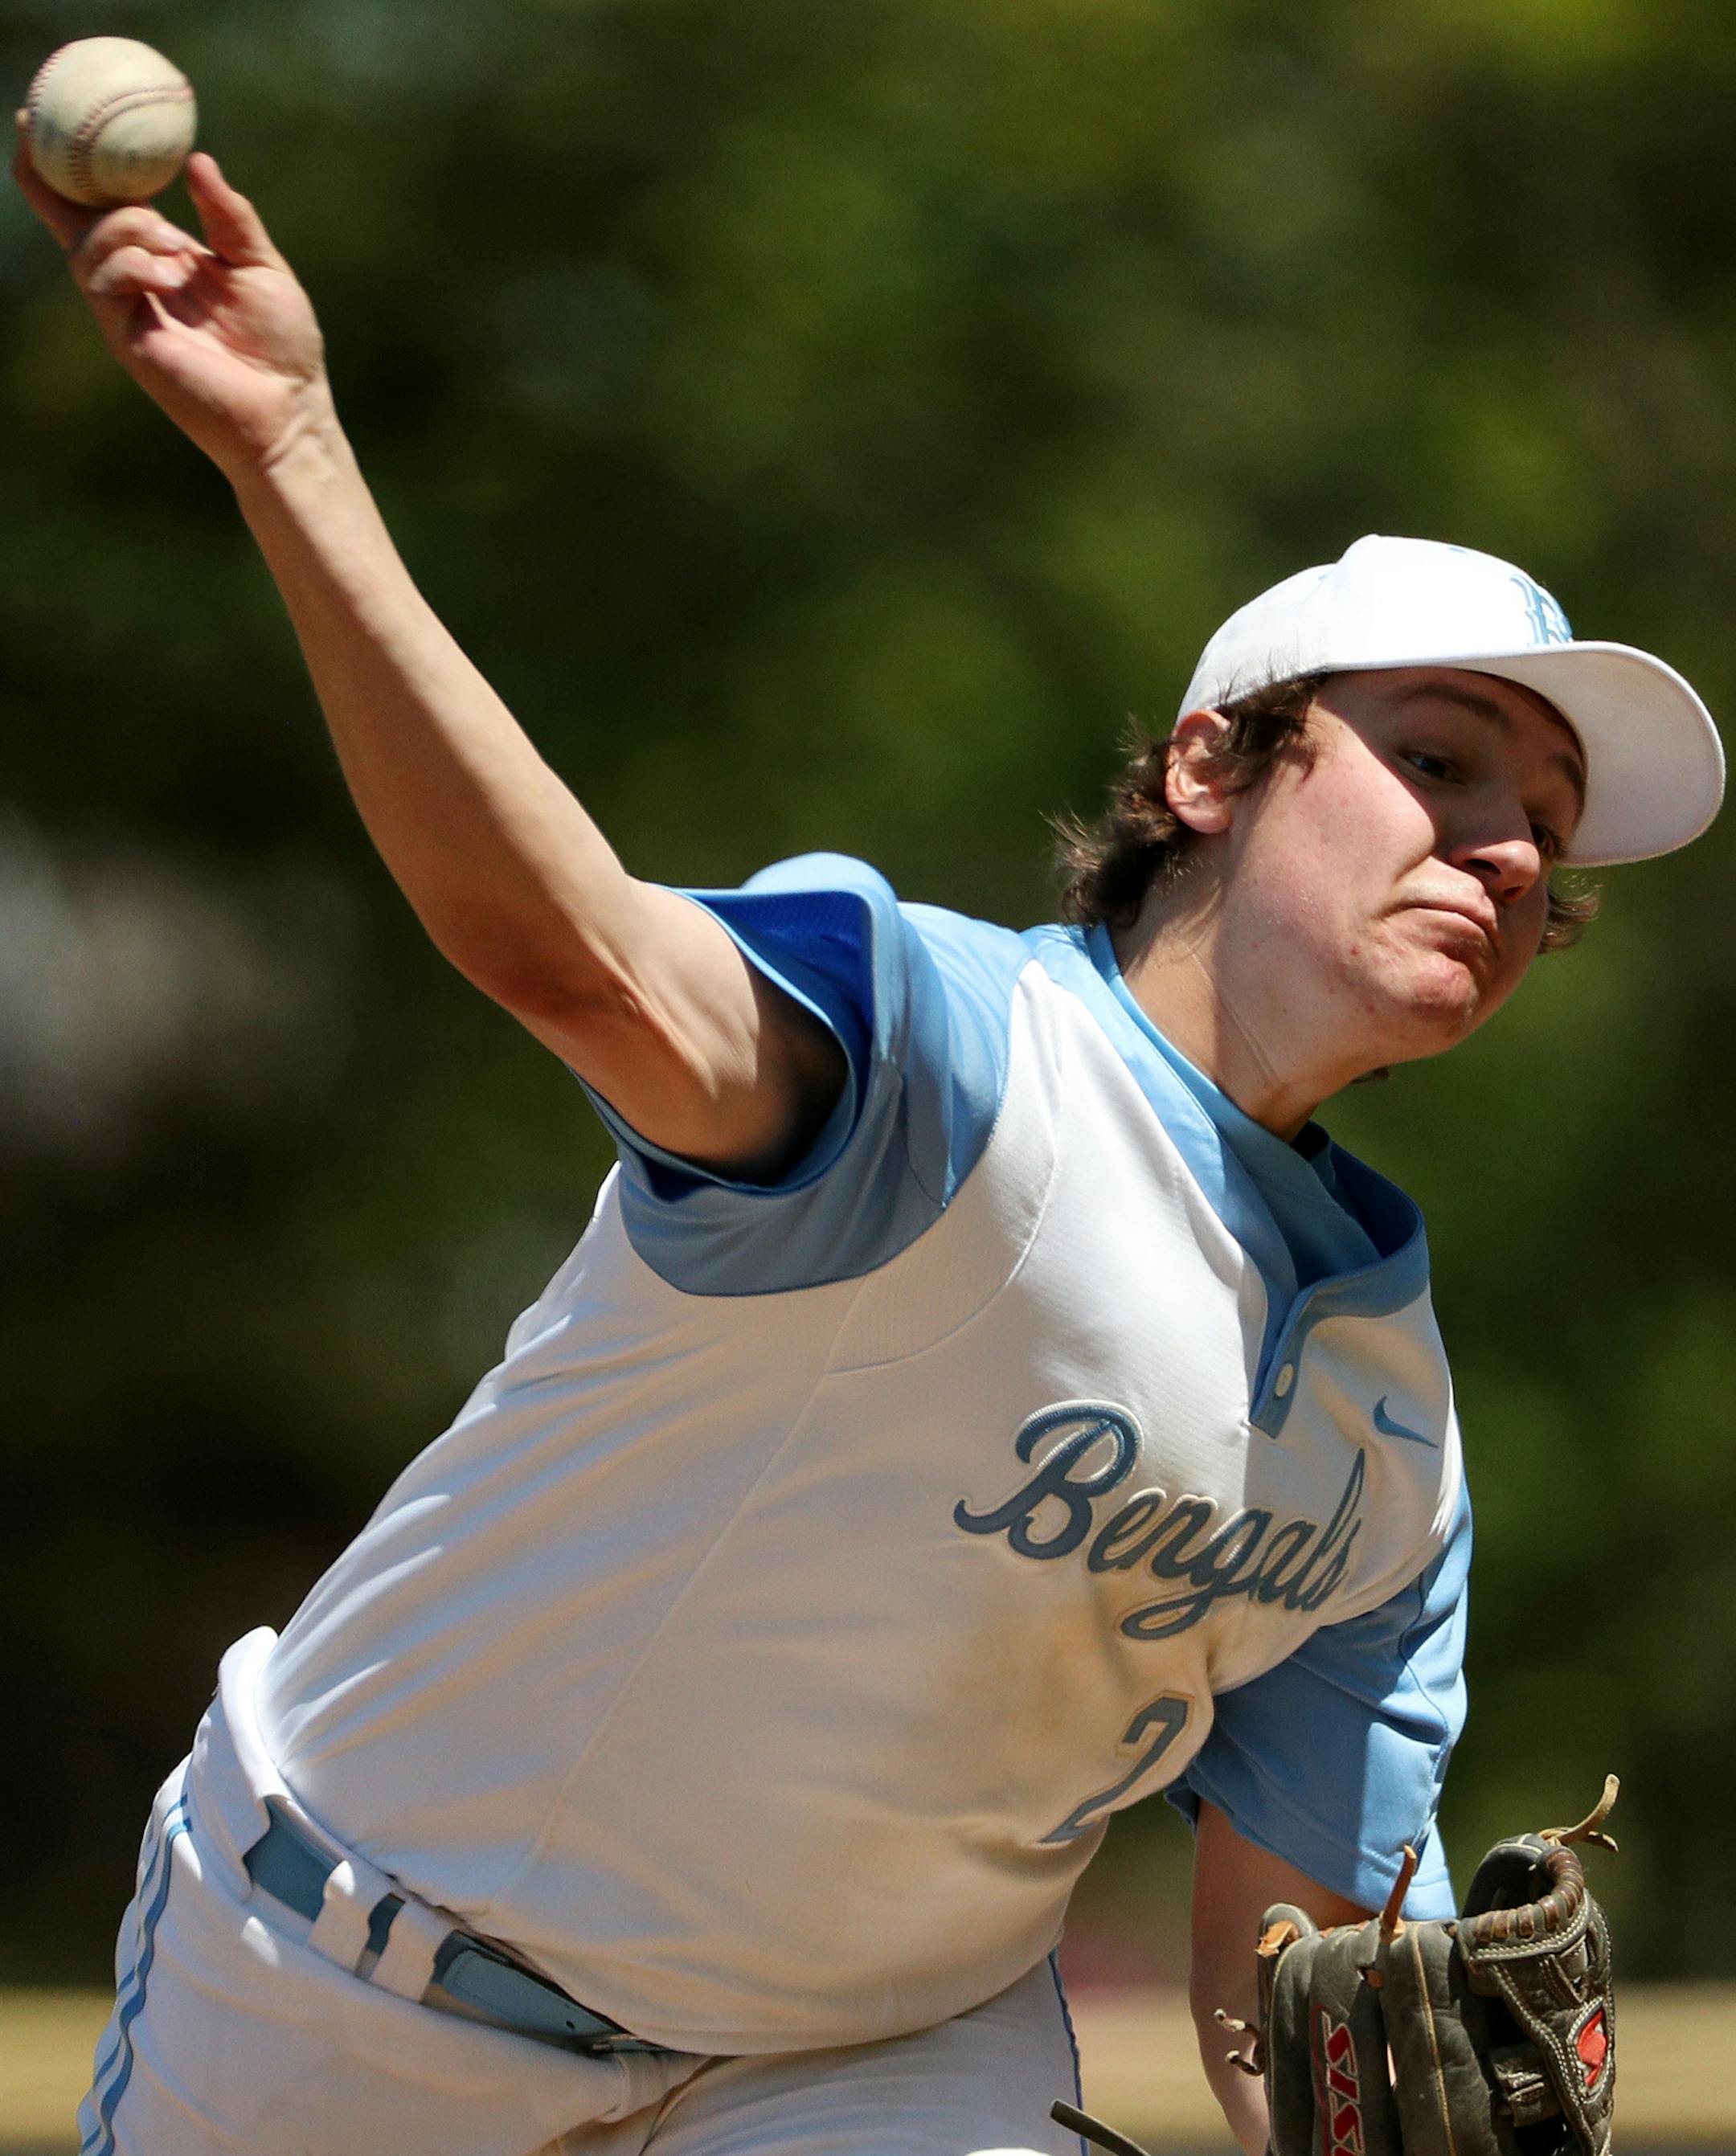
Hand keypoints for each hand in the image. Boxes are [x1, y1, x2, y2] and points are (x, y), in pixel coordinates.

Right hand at [13, 121, 335, 481]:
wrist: (290, 410)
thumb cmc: (283, 347)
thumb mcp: (262, 267)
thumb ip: (230, 217)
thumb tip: (198, 161)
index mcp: (168, 258)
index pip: (111, 208)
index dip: (79, 170)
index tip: (50, 122)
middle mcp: (141, 281)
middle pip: (78, 222)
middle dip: (56, 180)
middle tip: (40, 132)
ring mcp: (131, 311)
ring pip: (90, 248)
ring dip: (123, 228)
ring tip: (170, 241)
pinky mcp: (129, 340)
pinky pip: (103, 286)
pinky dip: (129, 265)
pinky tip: (165, 274)